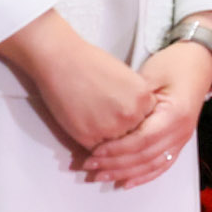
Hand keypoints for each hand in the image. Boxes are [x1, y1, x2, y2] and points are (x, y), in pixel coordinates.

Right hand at [0, 11, 154, 154]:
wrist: (62, 61)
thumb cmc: (92, 64)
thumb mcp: (127, 78)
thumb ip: (136, 100)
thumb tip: (139, 117)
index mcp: (143, 98)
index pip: (149, 121)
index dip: (138, 122)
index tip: (130, 120)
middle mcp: (130, 115)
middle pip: (134, 135)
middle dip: (126, 134)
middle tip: (112, 127)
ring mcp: (109, 128)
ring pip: (116, 146)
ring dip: (111, 143)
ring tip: (100, 130)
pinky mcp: (88, 137)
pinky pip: (97, 150)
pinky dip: (94, 146)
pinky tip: (89, 131)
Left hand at [79, 36, 211, 188]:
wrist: (199, 62)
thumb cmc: (175, 64)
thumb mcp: (151, 74)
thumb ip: (133, 99)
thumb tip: (110, 121)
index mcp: (175, 114)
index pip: (143, 140)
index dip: (118, 149)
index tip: (95, 152)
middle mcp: (182, 131)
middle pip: (145, 156)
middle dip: (116, 164)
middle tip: (90, 167)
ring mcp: (182, 138)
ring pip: (152, 165)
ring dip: (126, 173)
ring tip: (101, 176)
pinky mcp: (179, 140)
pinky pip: (162, 165)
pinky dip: (144, 176)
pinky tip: (126, 182)